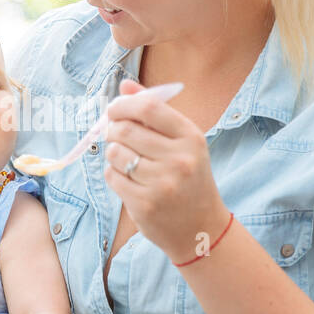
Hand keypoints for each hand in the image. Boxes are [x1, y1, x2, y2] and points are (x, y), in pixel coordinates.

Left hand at [102, 77, 226, 263]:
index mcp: (191, 138)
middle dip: (112, 128)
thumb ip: (154, 112)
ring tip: (126, 160)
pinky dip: (113, 174)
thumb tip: (124, 85)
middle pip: (125, 129)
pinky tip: (128, 179)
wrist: (200, 227)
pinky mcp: (144, 204)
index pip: (149, 108)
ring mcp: (162, 183)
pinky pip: (112, 176)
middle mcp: (179, 159)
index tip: (114, 109)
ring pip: (115, 152)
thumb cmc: (189, 178)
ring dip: (113, 153)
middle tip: (115, 134)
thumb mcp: (182, 143)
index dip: (124, 104)